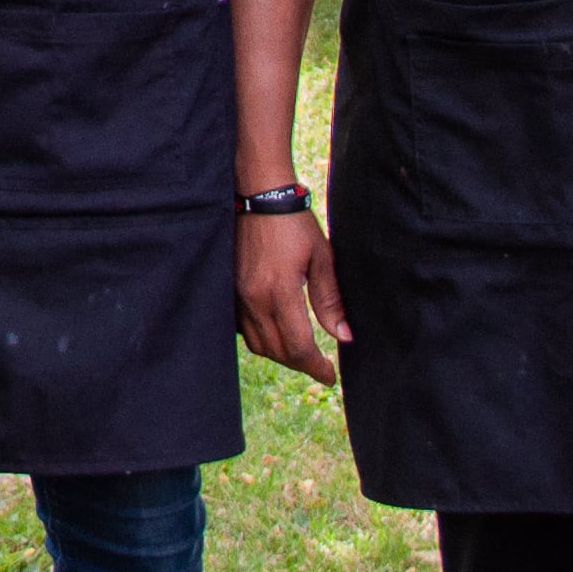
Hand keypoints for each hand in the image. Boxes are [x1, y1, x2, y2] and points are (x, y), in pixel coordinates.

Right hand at [235, 207, 349, 383]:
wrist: (258, 195)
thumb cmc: (293, 223)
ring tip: (300, 352)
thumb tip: (344, 336)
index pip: (298, 347)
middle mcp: (253, 298)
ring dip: (280, 354)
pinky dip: (260, 339)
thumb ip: (330, 300)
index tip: (330, 376)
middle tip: (320, 366)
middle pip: (278, 351)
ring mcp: (236, 294)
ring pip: (258, 344)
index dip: (316, 367)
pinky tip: (275, 332)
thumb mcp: (321, 258)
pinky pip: (242, 329)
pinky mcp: (228, 288)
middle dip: (301, 364)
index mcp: (279, 292)